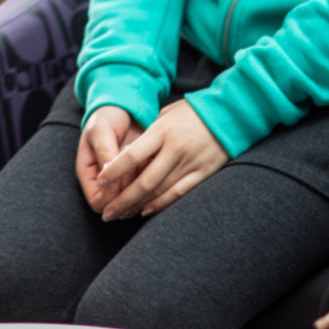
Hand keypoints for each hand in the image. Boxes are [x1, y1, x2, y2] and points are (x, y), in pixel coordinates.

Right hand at [76, 106, 143, 209]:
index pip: (97, 202)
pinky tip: (151, 162)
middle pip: (118, 205)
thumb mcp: (100, 131)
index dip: (109, 199)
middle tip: (135, 169)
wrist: (125, 107)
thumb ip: (104, 154)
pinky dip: (151, 179)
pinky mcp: (140, 174)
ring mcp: (123, 180)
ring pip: (134, 200)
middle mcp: (105, 182)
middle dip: (129, 191)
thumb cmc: (107, 117)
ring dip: (140, 185)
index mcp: (88, 173)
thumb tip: (106, 179)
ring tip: (142, 162)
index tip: (119, 181)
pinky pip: (148, 188)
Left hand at [89, 99, 226, 220]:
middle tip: (106, 213)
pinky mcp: (203, 173)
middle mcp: (174, 149)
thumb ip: (147, 133)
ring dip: (138, 205)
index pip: (133, 156)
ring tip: (121, 215)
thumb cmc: (190, 113)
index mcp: (162, 131)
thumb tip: (124, 152)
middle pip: (144, 181)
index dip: (115, 171)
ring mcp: (190, 163)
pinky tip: (145, 211)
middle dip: (123, 199)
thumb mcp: (165, 114)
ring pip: (160, 191)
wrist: (228, 114)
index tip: (100, 183)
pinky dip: (161, 204)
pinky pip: (179, 193)